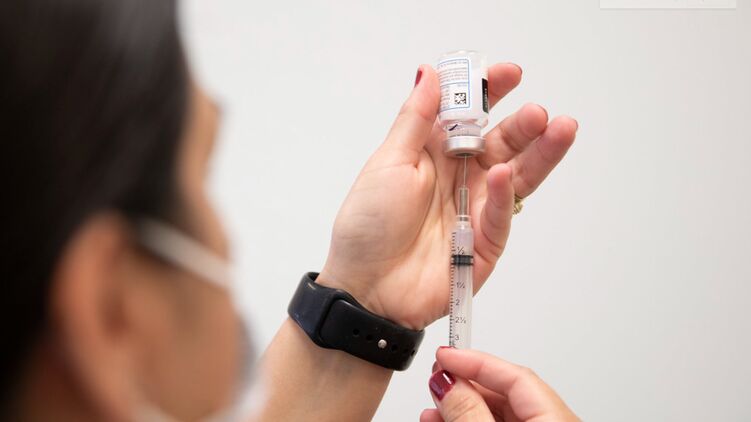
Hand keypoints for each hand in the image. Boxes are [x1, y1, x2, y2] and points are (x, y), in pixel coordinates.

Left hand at [318, 63, 577, 328]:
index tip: (509, 74)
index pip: (470, 116)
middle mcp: (460, 179)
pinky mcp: (485, 244)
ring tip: (559, 129)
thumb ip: (416, 119)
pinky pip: (501, 216)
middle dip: (522, 125)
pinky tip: (507, 175)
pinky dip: (505, 195)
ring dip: (538, 154)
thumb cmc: (368, 226)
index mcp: (434, 154)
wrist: (365, 287)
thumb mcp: (388, 162)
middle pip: (500, 145)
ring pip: (516, 177)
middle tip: (537, 112)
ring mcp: (476, 210)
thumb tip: (430, 73)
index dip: (490, 94)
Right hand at [422, 347, 578, 421]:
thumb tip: (447, 382)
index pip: (516, 375)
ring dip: (461, 407)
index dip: (476, 361)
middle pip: (506, 393)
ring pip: (497, 413)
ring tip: (433, 408)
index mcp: (557, 420)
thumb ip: (470, 412)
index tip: (445, 355)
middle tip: (437, 378)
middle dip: (465, 385)